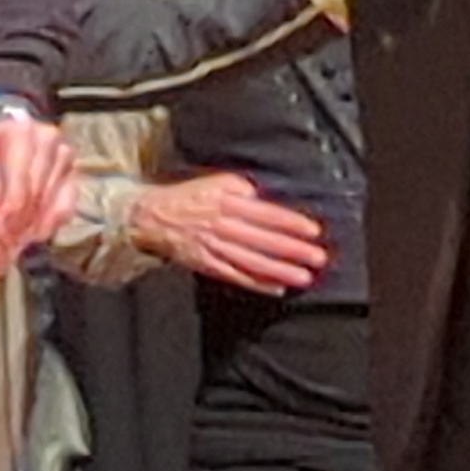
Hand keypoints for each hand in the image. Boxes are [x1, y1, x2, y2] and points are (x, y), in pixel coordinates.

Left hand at [0, 111, 75, 272]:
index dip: (9, 211)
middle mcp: (48, 141)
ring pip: (52, 202)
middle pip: (36, 195)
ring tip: (15, 245)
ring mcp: (64, 156)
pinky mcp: (71, 172)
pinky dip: (51, 223)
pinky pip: (67, 204)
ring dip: (33, 228)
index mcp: (21, 132)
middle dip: (19, 226)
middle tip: (4, 248)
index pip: (20, 181)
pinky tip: (36, 233)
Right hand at [124, 171, 331, 294]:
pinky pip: (235, 275)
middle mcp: (222, 225)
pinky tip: (276, 288)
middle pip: (263, 240)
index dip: (292, 223)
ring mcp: (214, 247)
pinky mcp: (206, 264)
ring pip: (252, 261)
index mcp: (227, 202)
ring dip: (280, 270)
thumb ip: (241, 188)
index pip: (266, 214)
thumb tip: (263, 197)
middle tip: (318, 258)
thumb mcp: (215, 182)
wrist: (151, 217)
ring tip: (303, 278)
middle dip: (293, 250)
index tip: (313, 231)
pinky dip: (256, 283)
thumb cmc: (188, 198)